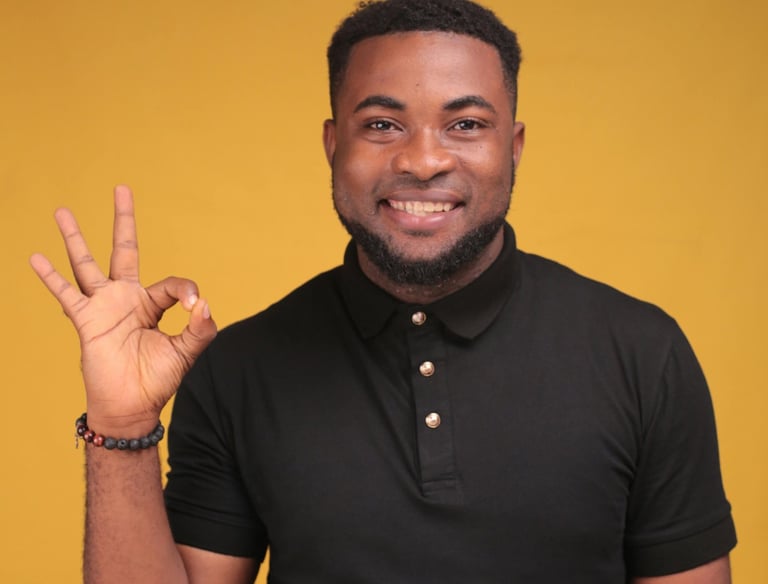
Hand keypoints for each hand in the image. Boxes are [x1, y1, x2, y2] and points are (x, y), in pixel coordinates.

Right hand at [30, 185, 216, 432]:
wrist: (131, 406)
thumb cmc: (157, 380)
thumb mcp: (185, 352)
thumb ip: (200, 329)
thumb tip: (205, 304)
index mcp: (154, 304)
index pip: (174, 284)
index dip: (188, 292)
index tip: (196, 309)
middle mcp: (127, 299)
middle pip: (125, 250)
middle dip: (124, 220)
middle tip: (121, 188)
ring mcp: (104, 307)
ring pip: (87, 264)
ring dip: (75, 238)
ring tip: (62, 211)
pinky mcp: (86, 321)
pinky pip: (66, 294)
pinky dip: (51, 277)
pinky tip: (36, 257)